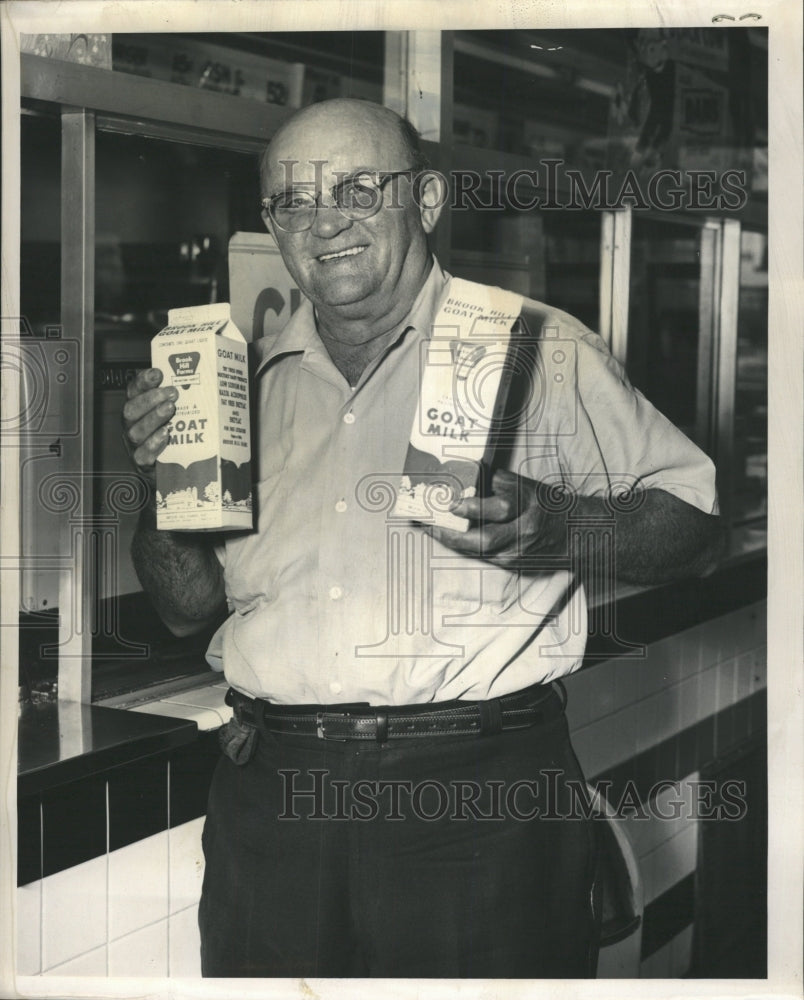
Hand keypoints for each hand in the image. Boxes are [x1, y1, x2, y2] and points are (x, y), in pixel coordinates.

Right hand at [121, 368, 177, 480]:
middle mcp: (132, 425)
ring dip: (153, 418)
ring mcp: (135, 445)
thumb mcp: (180, 415)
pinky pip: (142, 454)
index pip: (135, 391)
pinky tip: (165, 435)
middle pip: (131, 409)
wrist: (175, 470)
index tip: (158, 373)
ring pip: (135, 431)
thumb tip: (199, 383)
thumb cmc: (177, 437)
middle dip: (150, 399)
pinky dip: (152, 444)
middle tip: (172, 393)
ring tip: (170, 409)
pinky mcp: (142, 463)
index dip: (143, 381)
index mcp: (139, 409)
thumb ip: (182, 401)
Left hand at [427, 468, 565, 568]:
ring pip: (480, 552)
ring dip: (453, 542)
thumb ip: (500, 482)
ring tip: (430, 530)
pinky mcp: (513, 564)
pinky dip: (463, 548)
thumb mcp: (527, 486)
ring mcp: (519, 553)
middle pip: (487, 539)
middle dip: (455, 534)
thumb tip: (468, 475)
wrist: (570, 533)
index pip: (501, 508)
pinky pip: (483, 557)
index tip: (452, 503)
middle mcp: (525, 533)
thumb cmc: (544, 504)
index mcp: (530, 507)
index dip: (475, 507)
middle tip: (430, 524)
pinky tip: (447, 538)